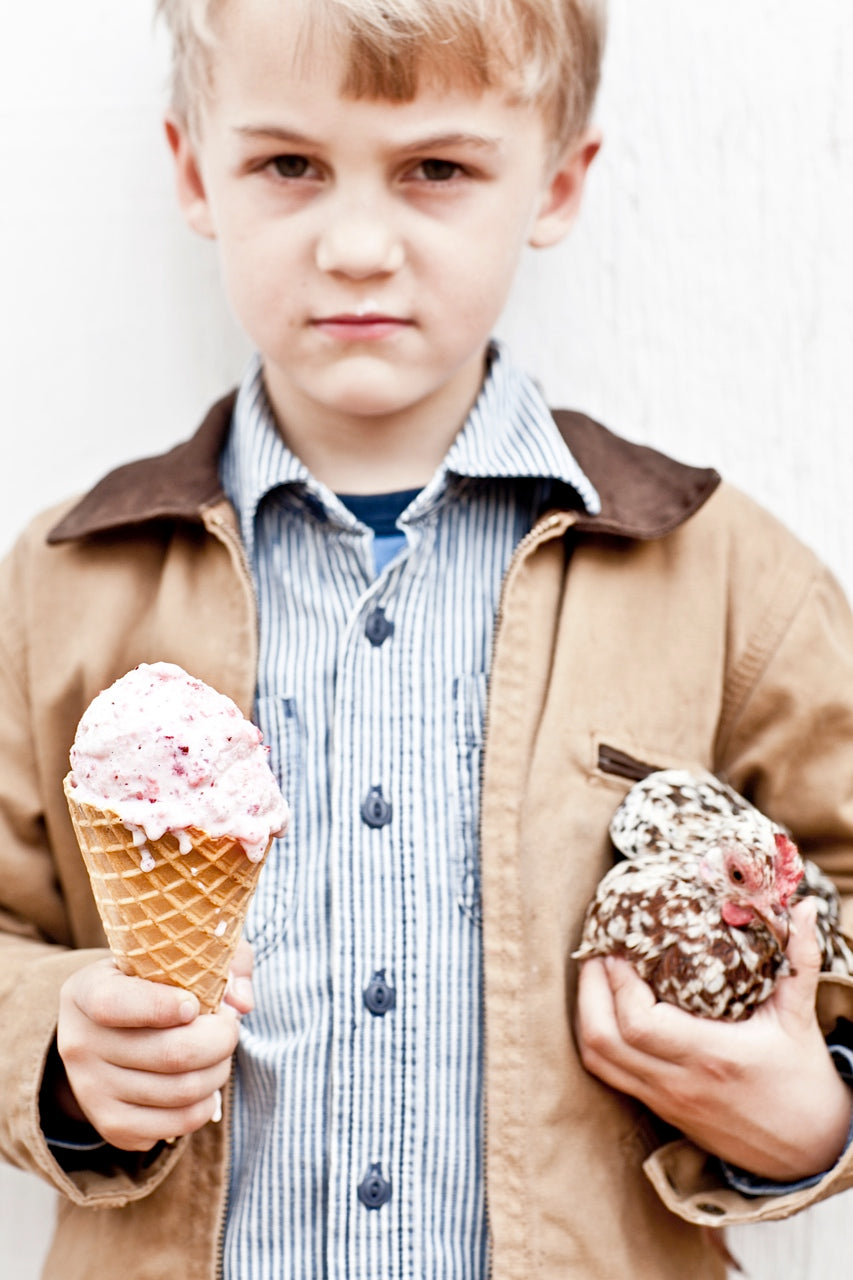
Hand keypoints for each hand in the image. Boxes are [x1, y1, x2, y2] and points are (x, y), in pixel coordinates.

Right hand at [55, 946, 252, 1151]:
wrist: (107, 1030)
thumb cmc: (151, 982)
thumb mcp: (173, 953)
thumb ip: (214, 960)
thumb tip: (240, 1003)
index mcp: (87, 991)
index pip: (115, 1004)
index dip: (162, 1006)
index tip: (194, 1004)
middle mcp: (79, 1043)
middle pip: (169, 1055)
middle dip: (220, 1039)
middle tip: (229, 1025)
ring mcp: (91, 1090)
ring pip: (181, 1092)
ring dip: (219, 1071)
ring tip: (220, 1052)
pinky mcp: (112, 1124)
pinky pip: (176, 1125)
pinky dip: (206, 1105)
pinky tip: (205, 1083)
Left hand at [575, 898, 852, 1180]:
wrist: (807, 1149)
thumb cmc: (802, 1079)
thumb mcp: (800, 1018)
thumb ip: (801, 960)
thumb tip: (806, 906)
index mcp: (712, 1057)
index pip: (640, 1023)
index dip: (619, 981)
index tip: (622, 945)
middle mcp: (679, 1082)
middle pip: (602, 1039)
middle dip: (590, 988)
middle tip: (597, 949)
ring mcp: (664, 1099)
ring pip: (596, 1059)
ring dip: (586, 1012)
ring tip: (595, 972)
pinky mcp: (658, 1108)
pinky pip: (608, 1073)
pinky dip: (596, 1037)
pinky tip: (604, 1007)